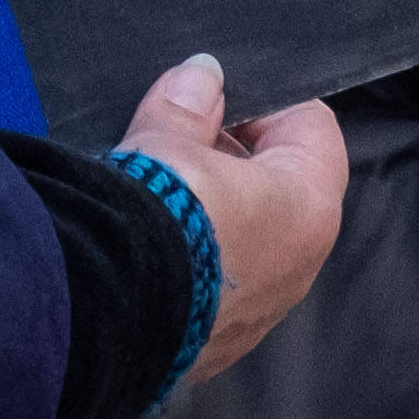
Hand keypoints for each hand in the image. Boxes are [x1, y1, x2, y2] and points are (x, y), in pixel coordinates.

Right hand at [115, 53, 346, 380]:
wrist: (106, 312)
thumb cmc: (157, 217)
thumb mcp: (165, 141)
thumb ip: (187, 105)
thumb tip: (202, 76)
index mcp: (309, 206)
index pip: (312, 126)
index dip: (265, 100)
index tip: (217, 94)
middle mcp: (300, 264)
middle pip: (280, 185)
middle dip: (234, 155)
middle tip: (180, 137)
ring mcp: (262, 310)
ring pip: (250, 238)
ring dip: (214, 210)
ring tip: (157, 190)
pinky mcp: (220, 342)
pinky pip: (219, 281)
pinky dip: (195, 257)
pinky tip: (150, 243)